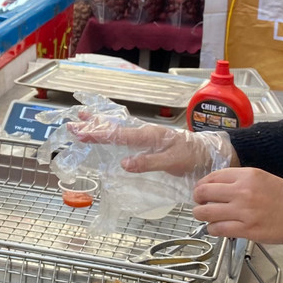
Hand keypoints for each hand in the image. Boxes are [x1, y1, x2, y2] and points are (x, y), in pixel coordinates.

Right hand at [71, 122, 236, 175]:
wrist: (211, 153)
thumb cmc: (194, 157)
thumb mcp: (172, 162)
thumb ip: (148, 162)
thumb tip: (123, 163)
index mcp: (148, 135)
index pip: (117, 135)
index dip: (97, 134)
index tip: (80, 132)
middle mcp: (144, 132)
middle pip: (113, 127)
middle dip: (92, 125)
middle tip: (72, 124)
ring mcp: (146, 135)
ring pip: (118, 128)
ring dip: (100, 124)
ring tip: (82, 119)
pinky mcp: (149, 141)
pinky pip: (125, 134)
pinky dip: (111, 131)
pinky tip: (106, 132)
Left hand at [193, 167, 282, 243]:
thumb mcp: (261, 177)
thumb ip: (238, 179)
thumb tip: (214, 186)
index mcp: (247, 175)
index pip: (212, 177)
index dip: (202, 185)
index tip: (201, 191)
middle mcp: (242, 191)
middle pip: (204, 193)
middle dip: (197, 199)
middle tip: (199, 204)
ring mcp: (243, 211)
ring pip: (206, 213)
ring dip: (201, 215)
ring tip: (205, 216)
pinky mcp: (246, 230)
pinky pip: (218, 229)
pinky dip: (212, 229)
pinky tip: (216, 227)